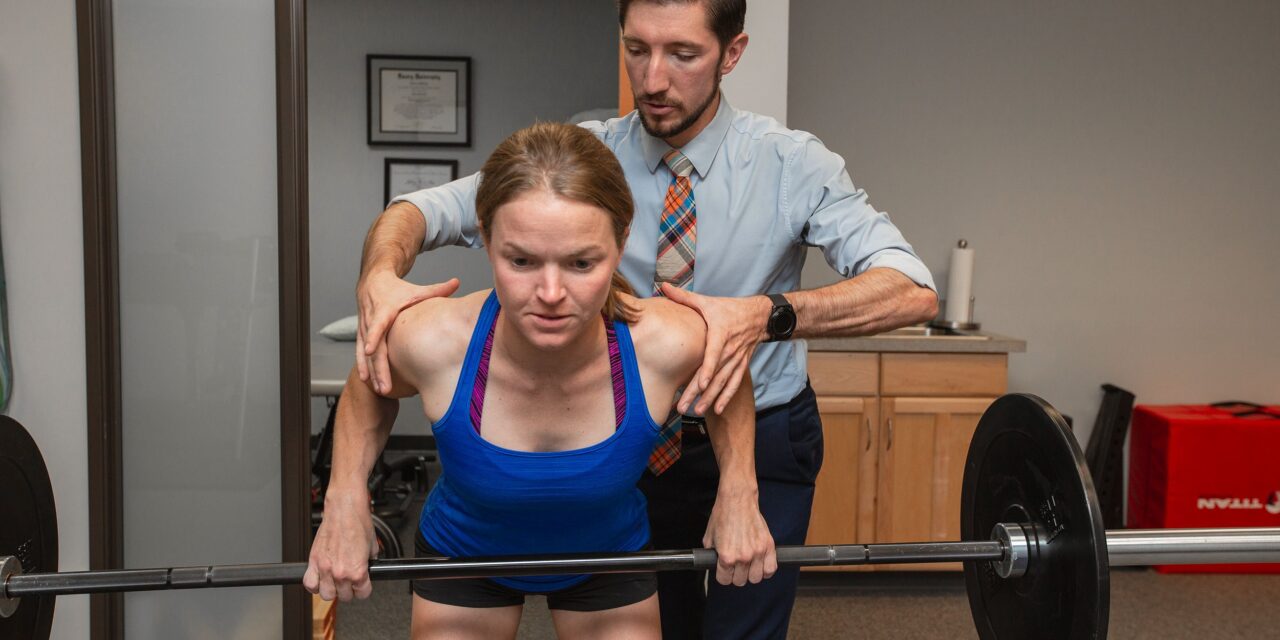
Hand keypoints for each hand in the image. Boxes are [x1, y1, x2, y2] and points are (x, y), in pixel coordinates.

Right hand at [304, 490, 377, 601]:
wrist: (345, 509)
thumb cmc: (358, 522)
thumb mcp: (372, 546)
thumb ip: (370, 561)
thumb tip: (368, 567)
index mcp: (357, 570)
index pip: (362, 594)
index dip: (364, 589)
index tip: (362, 585)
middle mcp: (340, 572)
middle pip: (343, 597)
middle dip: (348, 590)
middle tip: (349, 581)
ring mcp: (325, 567)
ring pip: (325, 594)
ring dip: (331, 589)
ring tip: (335, 581)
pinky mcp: (313, 560)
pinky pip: (309, 583)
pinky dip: (314, 584)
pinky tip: (320, 578)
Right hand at [355, 271, 458, 393]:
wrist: (372, 282)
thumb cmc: (397, 289)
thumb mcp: (416, 290)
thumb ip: (437, 290)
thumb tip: (457, 282)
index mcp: (384, 308)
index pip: (377, 324)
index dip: (374, 337)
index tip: (370, 350)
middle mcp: (371, 319)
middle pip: (373, 346)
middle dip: (378, 366)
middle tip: (385, 386)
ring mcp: (365, 327)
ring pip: (365, 352)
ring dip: (372, 370)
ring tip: (380, 388)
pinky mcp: (362, 333)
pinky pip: (359, 351)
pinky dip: (363, 365)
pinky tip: (367, 380)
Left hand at [660, 283, 769, 414]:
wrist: (758, 316)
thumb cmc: (729, 308)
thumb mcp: (707, 301)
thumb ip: (684, 297)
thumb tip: (663, 286)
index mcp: (720, 333)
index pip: (713, 353)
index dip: (707, 369)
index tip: (701, 384)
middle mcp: (730, 349)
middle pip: (714, 373)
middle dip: (699, 392)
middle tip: (683, 406)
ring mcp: (736, 359)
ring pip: (723, 382)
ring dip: (711, 398)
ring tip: (697, 411)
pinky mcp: (741, 365)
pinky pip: (734, 384)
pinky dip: (726, 397)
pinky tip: (718, 410)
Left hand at [702, 486, 776, 586]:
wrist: (737, 500)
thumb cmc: (723, 515)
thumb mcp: (709, 538)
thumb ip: (711, 555)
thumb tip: (714, 565)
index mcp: (726, 556)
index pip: (725, 580)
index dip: (723, 575)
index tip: (724, 570)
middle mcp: (743, 557)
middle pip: (741, 581)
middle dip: (736, 575)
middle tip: (735, 566)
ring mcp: (758, 552)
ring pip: (756, 578)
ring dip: (751, 574)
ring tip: (748, 565)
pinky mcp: (768, 546)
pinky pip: (771, 569)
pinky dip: (766, 570)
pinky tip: (760, 564)